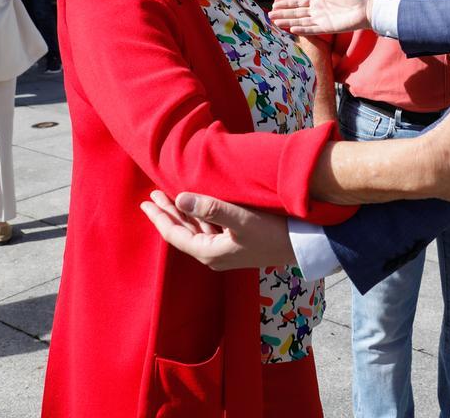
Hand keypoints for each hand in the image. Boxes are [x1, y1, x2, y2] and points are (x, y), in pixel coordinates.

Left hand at [140, 190, 294, 270]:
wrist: (303, 245)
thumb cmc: (274, 232)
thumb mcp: (242, 219)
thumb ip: (211, 208)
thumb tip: (179, 199)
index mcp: (210, 252)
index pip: (175, 234)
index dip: (159, 217)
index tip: (145, 202)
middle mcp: (214, 254)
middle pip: (183, 232)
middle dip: (167, 213)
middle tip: (151, 195)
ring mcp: (225, 249)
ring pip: (196, 229)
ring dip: (183, 213)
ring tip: (169, 196)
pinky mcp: (236, 243)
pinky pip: (209, 228)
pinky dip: (199, 215)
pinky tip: (197, 205)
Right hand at [270, 0, 371, 34]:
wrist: (366, 8)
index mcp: (318, 1)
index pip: (298, 3)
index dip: (287, 4)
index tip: (275, 4)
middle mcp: (317, 11)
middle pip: (296, 13)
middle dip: (283, 14)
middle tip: (269, 15)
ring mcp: (321, 20)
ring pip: (300, 22)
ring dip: (288, 22)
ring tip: (276, 22)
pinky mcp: (327, 28)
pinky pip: (312, 29)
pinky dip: (302, 29)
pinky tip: (292, 29)